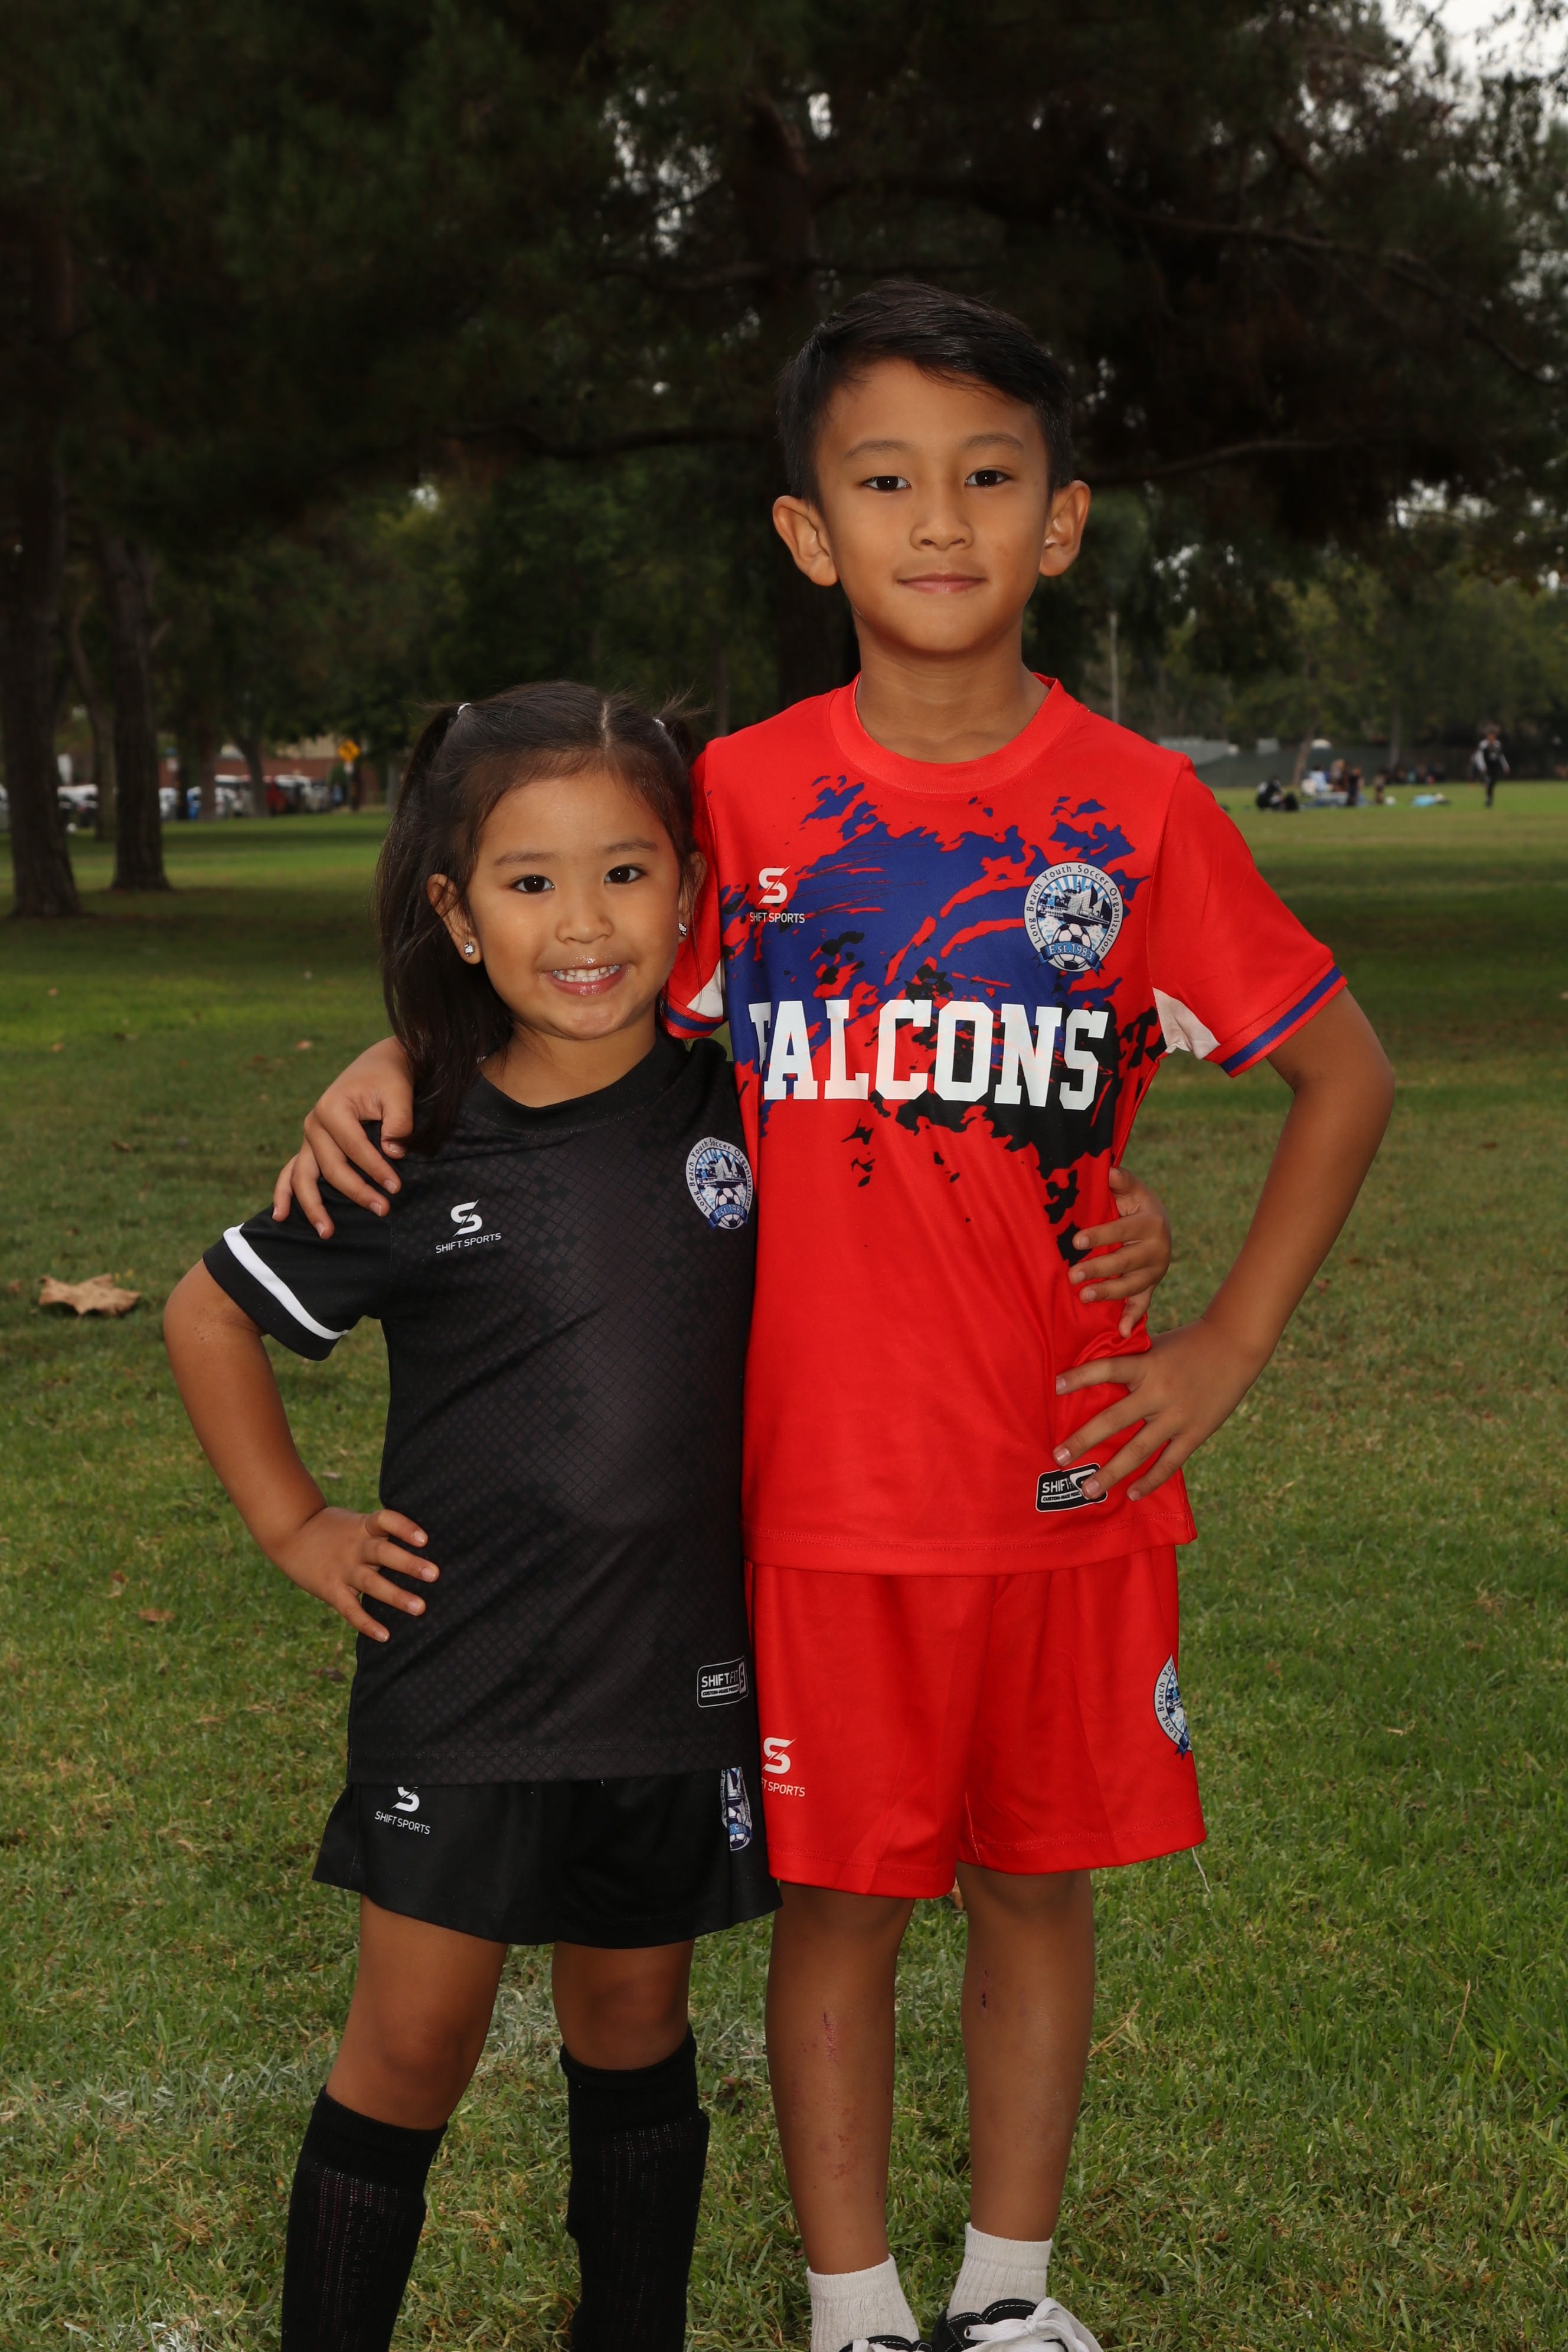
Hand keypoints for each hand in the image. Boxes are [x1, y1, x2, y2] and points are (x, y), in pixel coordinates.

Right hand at [270, 1037, 414, 1236]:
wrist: (376, 1067)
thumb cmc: (388, 1080)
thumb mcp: (398, 1093)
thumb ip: (399, 1122)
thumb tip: (394, 1153)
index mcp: (332, 1108)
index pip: (354, 1148)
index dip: (375, 1169)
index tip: (396, 1187)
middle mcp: (314, 1125)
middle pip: (331, 1168)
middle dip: (357, 1192)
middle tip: (383, 1210)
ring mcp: (308, 1138)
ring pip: (304, 1177)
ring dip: (313, 1206)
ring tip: (327, 1232)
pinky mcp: (310, 1147)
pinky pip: (292, 1173)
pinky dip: (284, 1194)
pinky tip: (281, 1216)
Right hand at [272, 1506, 438, 1641]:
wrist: (291, 1533)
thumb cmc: (335, 1530)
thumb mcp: (356, 1522)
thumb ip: (380, 1532)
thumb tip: (422, 1546)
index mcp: (363, 1527)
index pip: (385, 1520)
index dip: (404, 1528)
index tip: (424, 1539)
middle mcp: (354, 1547)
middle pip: (383, 1553)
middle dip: (409, 1564)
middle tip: (435, 1574)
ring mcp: (342, 1569)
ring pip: (371, 1583)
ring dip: (396, 1595)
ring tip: (420, 1608)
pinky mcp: (330, 1589)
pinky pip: (350, 1609)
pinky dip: (367, 1623)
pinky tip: (385, 1635)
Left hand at [1052, 1318, 1264, 1500]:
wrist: (1235, 1346)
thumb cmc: (1188, 1343)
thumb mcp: (1155, 1346)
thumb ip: (1130, 1361)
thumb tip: (1093, 1372)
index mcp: (1146, 1365)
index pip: (1106, 1369)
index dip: (1080, 1377)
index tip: (1055, 1386)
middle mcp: (1158, 1392)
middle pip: (1114, 1420)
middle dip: (1084, 1440)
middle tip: (1058, 1458)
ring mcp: (1177, 1416)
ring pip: (1138, 1450)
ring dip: (1111, 1473)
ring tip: (1089, 1491)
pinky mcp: (1195, 1433)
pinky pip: (1169, 1463)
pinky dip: (1150, 1481)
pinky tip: (1131, 1495)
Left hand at [1066, 1162, 1171, 1335]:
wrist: (1159, 1223)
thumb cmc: (1135, 1204)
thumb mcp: (1131, 1189)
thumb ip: (1121, 1181)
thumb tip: (1108, 1169)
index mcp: (1151, 1223)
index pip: (1122, 1231)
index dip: (1099, 1236)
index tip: (1076, 1242)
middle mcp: (1158, 1249)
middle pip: (1125, 1262)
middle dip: (1098, 1269)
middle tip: (1072, 1275)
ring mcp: (1155, 1271)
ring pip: (1132, 1286)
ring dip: (1108, 1293)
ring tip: (1084, 1296)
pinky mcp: (1151, 1286)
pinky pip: (1143, 1304)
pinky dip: (1133, 1318)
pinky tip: (1120, 1332)